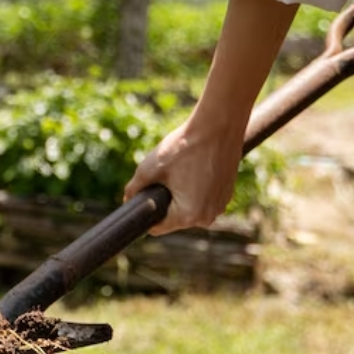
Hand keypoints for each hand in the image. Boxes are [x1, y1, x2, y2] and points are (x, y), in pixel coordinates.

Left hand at [125, 115, 244, 236]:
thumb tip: (126, 201)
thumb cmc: (184, 146)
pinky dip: (197, 189)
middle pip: (175, 218)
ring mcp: (220, 206)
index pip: (158, 228)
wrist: (218, 125)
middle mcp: (207, 217)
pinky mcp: (227, 194)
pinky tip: (195, 169)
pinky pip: (204, 199)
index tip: (144, 198)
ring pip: (190, 208)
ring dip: (182, 195)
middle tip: (166, 177)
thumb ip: (134, 189)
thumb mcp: (150, 168)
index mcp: (188, 216)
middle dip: (166, 202)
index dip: (147, 214)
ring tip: (182, 170)